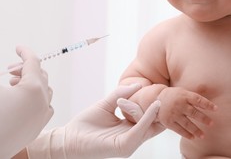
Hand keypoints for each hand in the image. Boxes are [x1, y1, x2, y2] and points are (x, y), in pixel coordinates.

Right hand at [0, 46, 53, 158]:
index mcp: (33, 88)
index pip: (33, 62)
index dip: (25, 52)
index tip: (17, 48)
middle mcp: (42, 100)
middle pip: (40, 75)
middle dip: (25, 69)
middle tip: (9, 72)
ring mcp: (43, 114)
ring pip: (45, 90)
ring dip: (31, 84)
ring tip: (13, 86)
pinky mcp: (40, 126)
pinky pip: (45, 107)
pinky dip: (36, 99)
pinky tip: (22, 101)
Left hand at [27, 84, 161, 158]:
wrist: (70, 137)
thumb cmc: (87, 123)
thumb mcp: (107, 103)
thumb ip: (121, 93)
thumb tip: (139, 84)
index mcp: (130, 128)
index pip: (151, 116)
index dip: (156, 103)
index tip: (159, 88)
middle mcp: (133, 136)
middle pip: (155, 121)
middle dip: (159, 106)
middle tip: (160, 91)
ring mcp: (130, 142)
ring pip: (149, 125)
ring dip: (150, 108)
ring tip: (154, 95)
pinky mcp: (125, 146)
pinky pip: (140, 131)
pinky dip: (147, 117)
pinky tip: (152, 105)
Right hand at [156, 87, 216, 138]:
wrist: (156, 99)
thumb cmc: (174, 96)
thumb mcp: (183, 92)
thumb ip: (194, 98)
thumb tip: (209, 105)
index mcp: (184, 96)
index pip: (198, 100)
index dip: (207, 104)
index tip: (216, 109)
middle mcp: (179, 105)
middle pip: (193, 112)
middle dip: (203, 119)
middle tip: (211, 123)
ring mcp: (173, 114)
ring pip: (187, 123)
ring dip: (196, 130)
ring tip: (203, 135)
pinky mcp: (168, 121)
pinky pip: (179, 129)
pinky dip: (186, 134)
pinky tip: (192, 137)